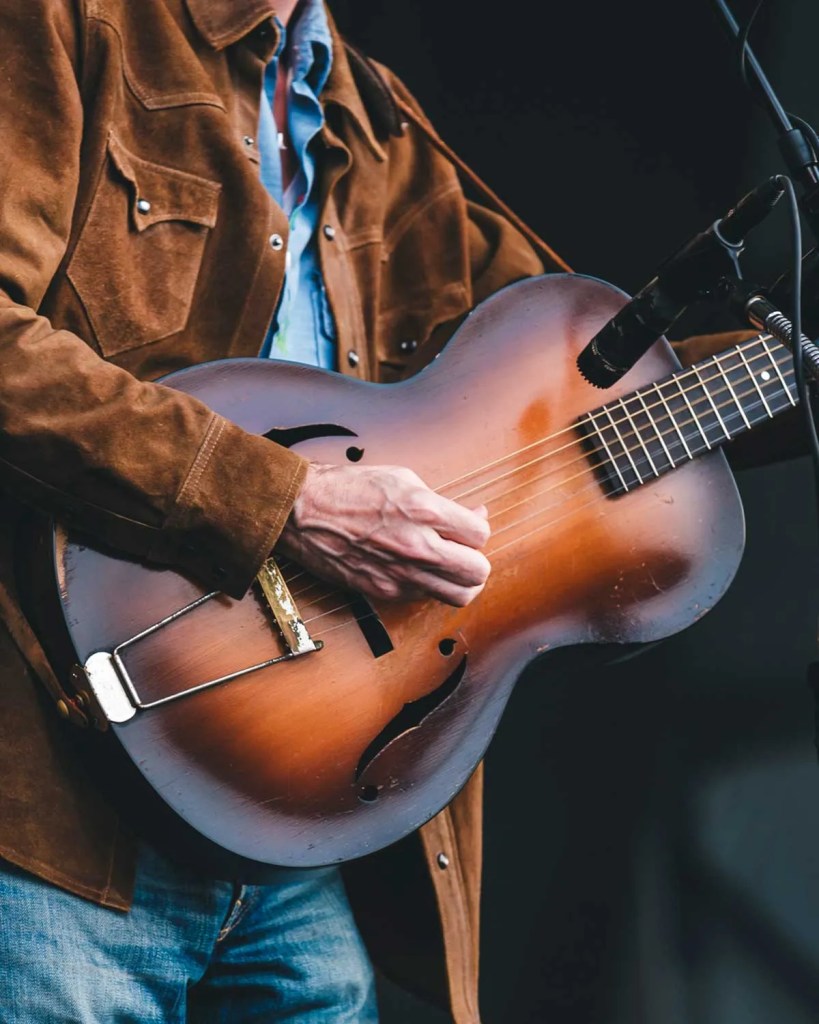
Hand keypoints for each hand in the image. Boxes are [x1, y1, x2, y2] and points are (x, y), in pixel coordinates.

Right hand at [278, 463, 490, 606]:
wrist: (302, 511)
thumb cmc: (348, 489)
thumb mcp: (403, 479)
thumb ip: (443, 503)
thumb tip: (475, 515)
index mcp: (424, 511)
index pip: (480, 535)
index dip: (476, 530)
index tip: (467, 527)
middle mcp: (417, 546)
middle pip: (477, 572)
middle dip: (476, 561)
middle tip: (465, 553)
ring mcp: (400, 573)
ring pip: (458, 596)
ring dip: (459, 582)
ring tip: (448, 568)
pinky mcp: (383, 591)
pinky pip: (423, 597)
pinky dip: (427, 586)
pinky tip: (416, 569)